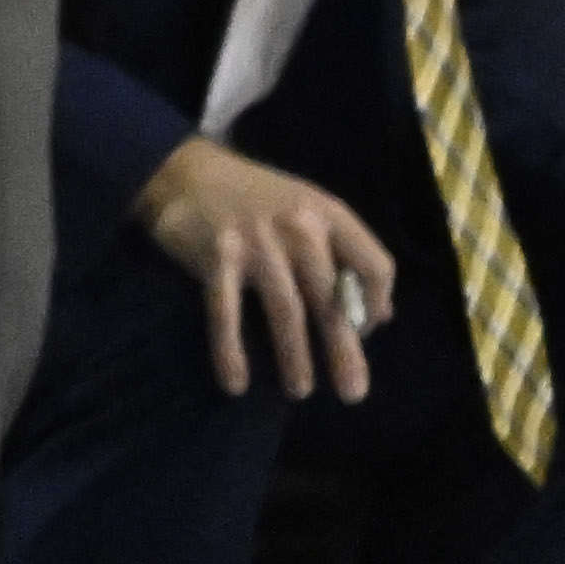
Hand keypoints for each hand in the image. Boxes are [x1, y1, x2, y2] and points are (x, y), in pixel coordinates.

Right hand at [136, 135, 393, 402]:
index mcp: (329, 214)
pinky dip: (231, 351)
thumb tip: (380, 315)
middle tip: (352, 392)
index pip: (375, 265)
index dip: (375, 304)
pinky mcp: (216, 256)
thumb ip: (344, 254)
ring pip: (286, 311)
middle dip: (343, 351)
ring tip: (300, 391)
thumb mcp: (309, 210)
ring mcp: (256, 242)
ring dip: (295, 357)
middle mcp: (299, 227)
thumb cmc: (255, 198)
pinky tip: (235, 382)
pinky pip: (226, 313)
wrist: (184, 171)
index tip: (364, 332)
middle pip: (331, 299)